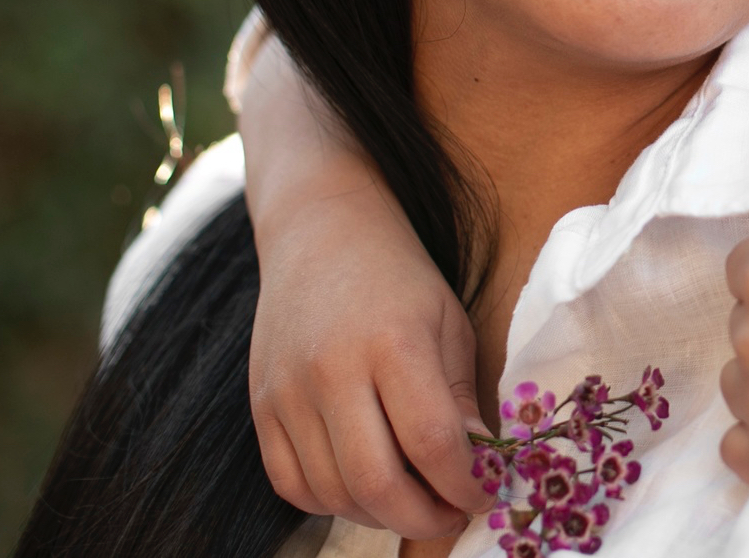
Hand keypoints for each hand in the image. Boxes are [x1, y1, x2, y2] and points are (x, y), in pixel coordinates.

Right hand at [238, 26, 490, 535]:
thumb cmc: (400, 275)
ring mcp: (287, 393)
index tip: (487, 494)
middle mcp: (332, 372)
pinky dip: (331, 501)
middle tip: (453, 513)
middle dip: (423, 517)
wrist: (320, 231)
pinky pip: (291, 483)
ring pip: (332, 492)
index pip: (432, 442)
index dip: (465, 483)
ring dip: (380, 515)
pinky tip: (365, 489)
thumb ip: (461, 396)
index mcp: (393, 343)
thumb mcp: (449, 321)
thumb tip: (482, 466)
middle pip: (376, 482)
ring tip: (415, 501)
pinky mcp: (261, 406)